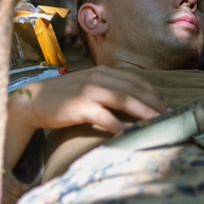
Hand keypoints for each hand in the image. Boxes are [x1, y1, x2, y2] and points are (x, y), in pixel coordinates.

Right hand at [4, 66, 166, 168]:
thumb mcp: (89, 84)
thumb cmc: (65, 96)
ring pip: (124, 99)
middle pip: (134, 89)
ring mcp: (89, 91)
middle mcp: (98, 78)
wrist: (34, 101)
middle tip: (169, 114)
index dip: (153, 92)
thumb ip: (110, 87)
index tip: (166, 104)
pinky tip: (129, 132)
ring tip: (157, 121)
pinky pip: (104, 116)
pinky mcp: (79, 106)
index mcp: (104, 71)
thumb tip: (135, 99)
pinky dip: (119, 124)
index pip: (136, 80)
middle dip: (154, 102)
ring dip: (143, 111)